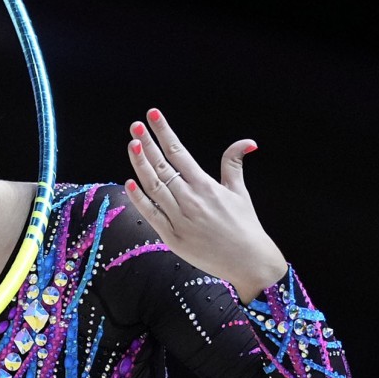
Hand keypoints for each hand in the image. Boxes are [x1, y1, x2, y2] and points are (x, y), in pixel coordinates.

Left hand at [123, 108, 287, 302]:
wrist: (248, 261)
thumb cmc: (244, 226)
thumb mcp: (240, 192)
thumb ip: (234, 165)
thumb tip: (247, 142)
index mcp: (206, 186)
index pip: (179, 152)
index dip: (164, 133)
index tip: (153, 116)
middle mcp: (190, 199)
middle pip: (162, 166)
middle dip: (147, 144)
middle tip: (135, 125)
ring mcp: (179, 218)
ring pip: (154, 187)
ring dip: (140, 165)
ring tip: (131, 144)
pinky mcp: (171, 237)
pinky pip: (151, 214)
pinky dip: (140, 199)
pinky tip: (130, 182)